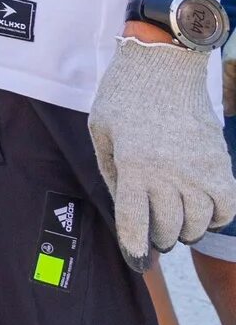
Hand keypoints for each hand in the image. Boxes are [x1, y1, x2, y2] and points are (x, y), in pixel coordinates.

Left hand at [90, 36, 235, 268]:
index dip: (134, 249)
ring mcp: (199, 168)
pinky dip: (216, 217)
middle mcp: (169, 172)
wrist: (164, 63)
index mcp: (134, 165)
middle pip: (168, 228)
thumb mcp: (100, 132)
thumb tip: (127, 210)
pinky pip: (227, 207)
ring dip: (186, 229)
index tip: (136, 260)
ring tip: (175, 218)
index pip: (135, 222)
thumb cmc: (123, 95)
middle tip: (153, 230)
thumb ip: (112, 173)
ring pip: (199, 223)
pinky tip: (201, 208)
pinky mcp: (220, 162)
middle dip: (158, 237)